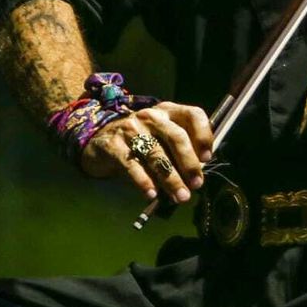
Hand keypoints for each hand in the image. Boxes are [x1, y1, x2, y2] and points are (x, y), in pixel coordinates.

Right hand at [80, 101, 213, 203]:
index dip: (203, 135)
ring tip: (179, 195)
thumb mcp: (161, 137)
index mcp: (169, 111)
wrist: (99, 140)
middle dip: (189, 163)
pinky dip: (144, 181)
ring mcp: (131, 128)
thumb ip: (178, 150)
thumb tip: (196, 174)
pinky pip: (132, 165)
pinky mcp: (114, 145)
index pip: (193, 115)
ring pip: (156, 154)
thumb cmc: (140, 141)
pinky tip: (152, 194)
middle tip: (196, 184)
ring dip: (170, 178)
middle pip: (176, 136)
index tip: (207, 158)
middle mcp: (152, 116)